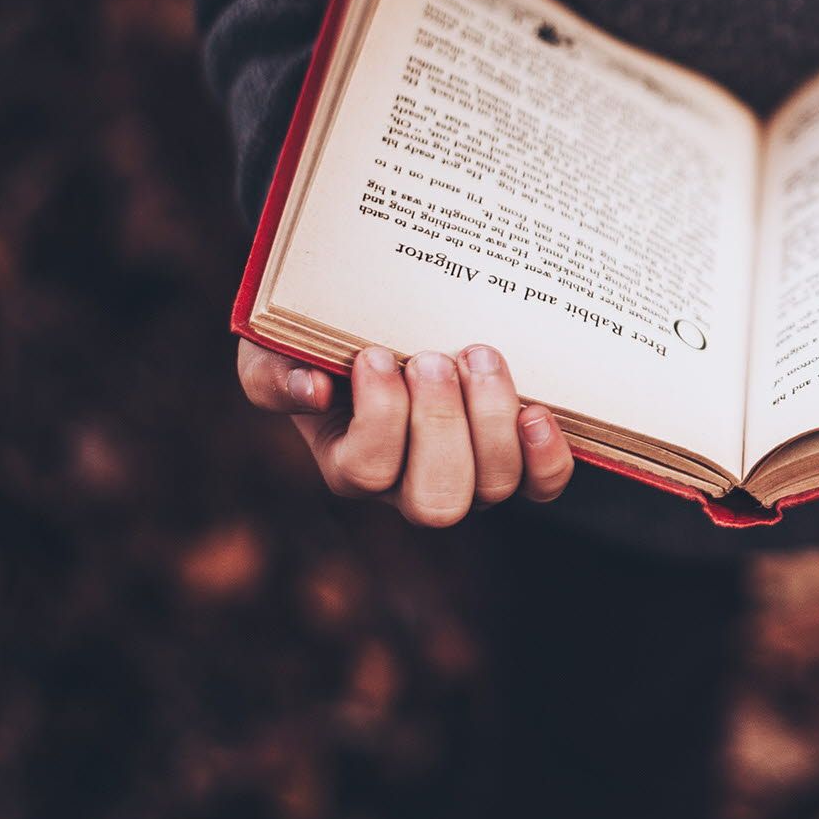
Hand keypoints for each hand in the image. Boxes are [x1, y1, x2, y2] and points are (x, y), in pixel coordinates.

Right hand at [236, 339, 574, 524]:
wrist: (383, 317)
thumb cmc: (323, 337)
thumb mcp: (274, 348)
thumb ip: (272, 374)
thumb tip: (313, 391)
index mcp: (350, 463)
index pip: (367, 471)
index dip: (380, 417)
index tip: (376, 354)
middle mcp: (410, 485)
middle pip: (436, 501)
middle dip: (440, 425)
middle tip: (430, 359)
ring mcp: (469, 476)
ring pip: (493, 486)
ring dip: (491, 418)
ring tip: (476, 354)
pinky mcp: (517, 459)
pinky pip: (541, 483)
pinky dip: (545, 454)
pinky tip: (536, 411)